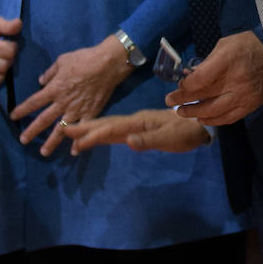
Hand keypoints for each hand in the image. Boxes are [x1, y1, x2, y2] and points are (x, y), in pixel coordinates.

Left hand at [10, 34, 132, 156]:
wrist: (107, 65)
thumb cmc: (84, 59)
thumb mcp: (63, 60)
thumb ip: (50, 72)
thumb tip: (41, 81)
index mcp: (55, 89)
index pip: (34, 102)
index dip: (22, 109)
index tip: (13, 116)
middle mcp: (63, 103)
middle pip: (44, 120)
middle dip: (32, 131)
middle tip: (23, 140)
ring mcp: (77, 110)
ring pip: (61, 130)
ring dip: (51, 142)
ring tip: (44, 152)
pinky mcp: (91, 114)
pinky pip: (83, 130)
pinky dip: (79, 141)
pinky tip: (74, 151)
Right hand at [65, 109, 210, 154]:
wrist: (199, 124)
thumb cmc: (186, 132)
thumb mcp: (171, 138)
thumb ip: (150, 139)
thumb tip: (127, 141)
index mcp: (139, 121)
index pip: (112, 128)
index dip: (94, 135)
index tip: (77, 142)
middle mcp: (134, 121)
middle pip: (105, 124)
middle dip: (84, 128)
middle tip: (63, 132)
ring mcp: (135, 124)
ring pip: (108, 126)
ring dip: (90, 130)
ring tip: (72, 135)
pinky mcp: (138, 129)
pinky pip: (115, 131)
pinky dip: (101, 134)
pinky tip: (96, 137)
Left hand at [164, 31, 262, 124]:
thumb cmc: (247, 46)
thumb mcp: (225, 44)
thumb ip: (207, 61)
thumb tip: (189, 76)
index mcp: (228, 61)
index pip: (200, 79)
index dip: (185, 86)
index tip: (178, 86)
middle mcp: (236, 81)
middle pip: (203, 96)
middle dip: (183, 100)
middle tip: (170, 100)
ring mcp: (243, 96)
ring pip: (213, 111)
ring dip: (194, 113)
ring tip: (182, 112)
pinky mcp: (250, 106)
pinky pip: (228, 118)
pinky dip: (213, 120)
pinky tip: (202, 119)